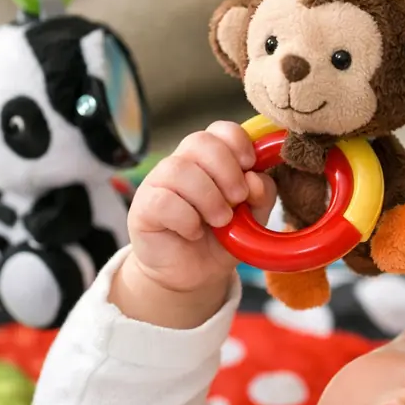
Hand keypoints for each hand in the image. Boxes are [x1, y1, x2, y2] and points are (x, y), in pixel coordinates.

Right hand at [127, 121, 275, 293]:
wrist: (195, 274)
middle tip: (238, 198)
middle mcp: (182, 164)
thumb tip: (255, 178)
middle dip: (227, 170)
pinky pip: (163, 200)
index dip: (238, 142)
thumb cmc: (223, 238)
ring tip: (221, 221)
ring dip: (209, 197)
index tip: (250, 165)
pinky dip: (186, 218)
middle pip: (200, 142)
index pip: (220, 130)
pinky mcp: (143, 207)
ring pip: (179, 169)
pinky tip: (194, 232)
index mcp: (210, 159)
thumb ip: (262, 195)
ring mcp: (159, 183)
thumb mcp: (254, 217)